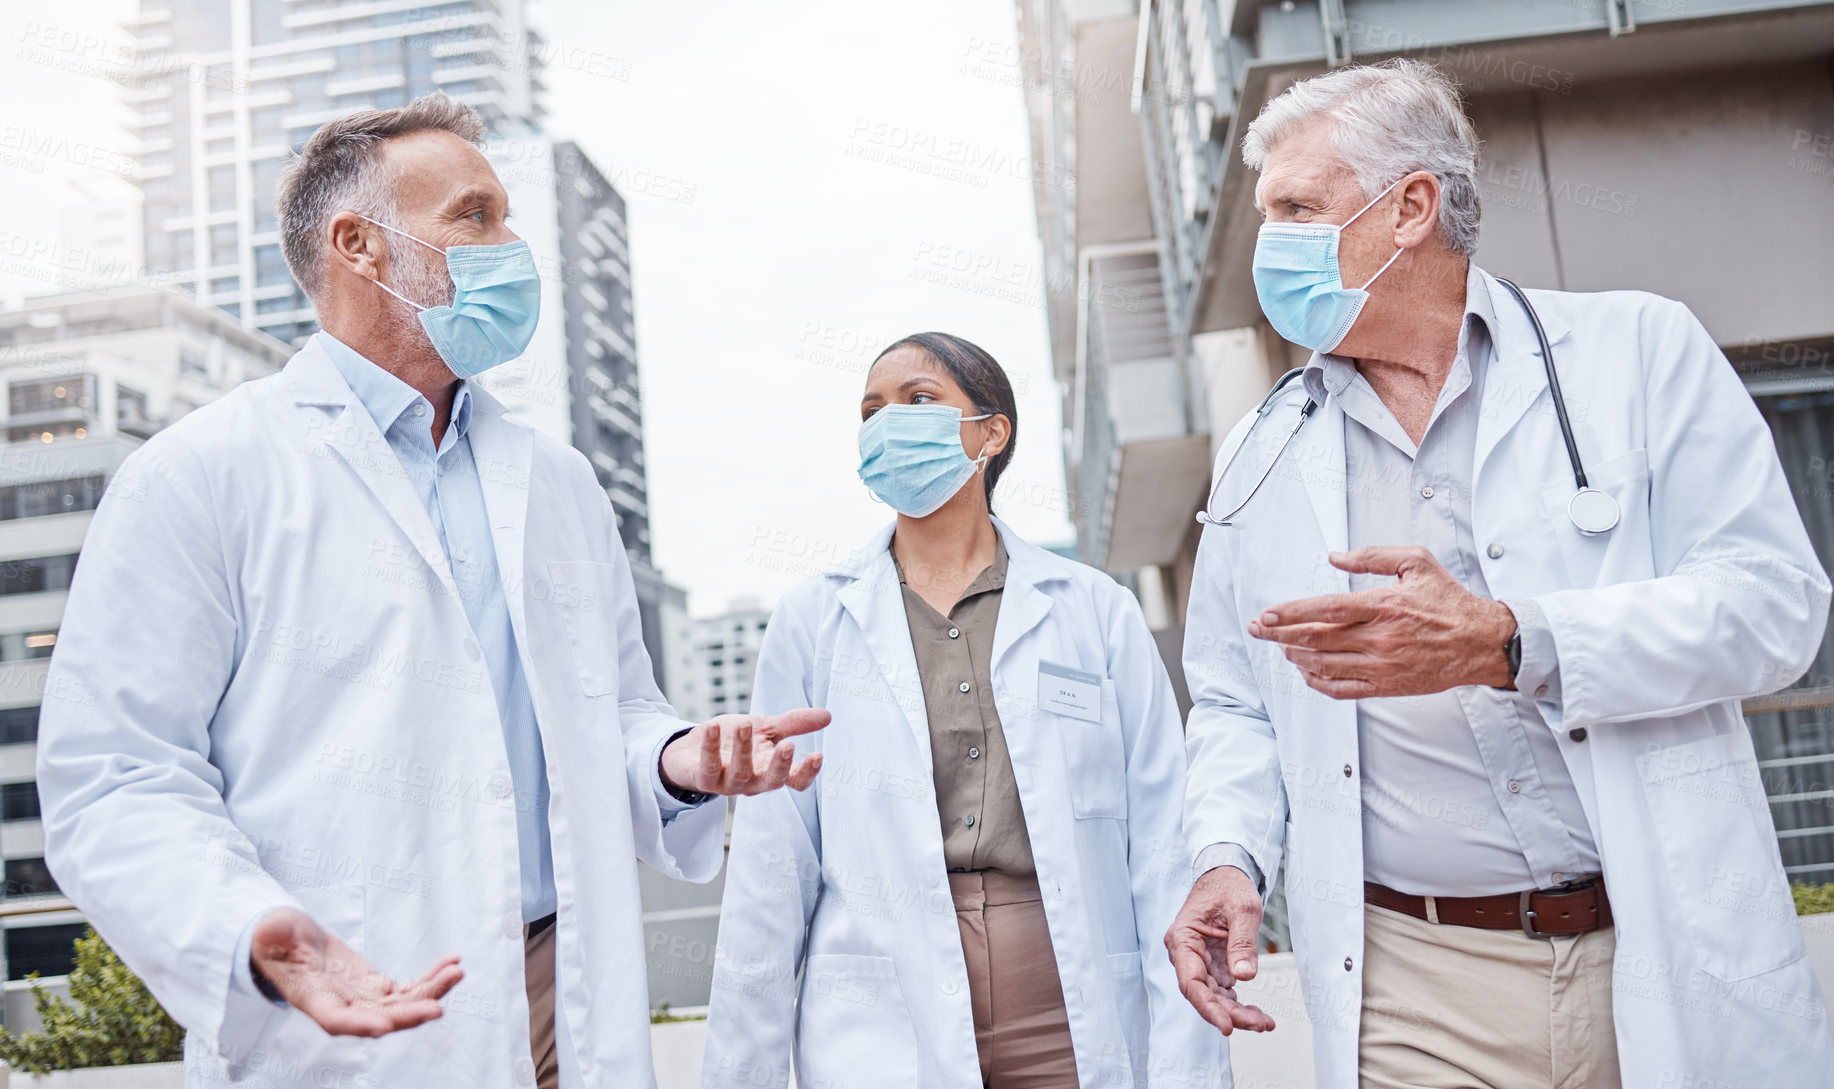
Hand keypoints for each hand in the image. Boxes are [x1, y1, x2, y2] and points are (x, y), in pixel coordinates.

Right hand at [250, 907, 461, 1036]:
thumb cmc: (276, 939)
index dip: (359, 1025)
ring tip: (456, 972)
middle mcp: (342, 1005)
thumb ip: (274, 934)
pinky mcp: (375, 987)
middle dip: (408, 1015)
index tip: (382, 1026)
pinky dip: (430, 979)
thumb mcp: (271, 933)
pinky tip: (452, 964)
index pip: (336, 1019)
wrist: (290, 943)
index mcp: (314, 998)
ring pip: (401, 1004)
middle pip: (378, 1018)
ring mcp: (362, 998)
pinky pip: (408, 989)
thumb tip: (274, 928)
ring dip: (430, 992)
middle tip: (437, 1008)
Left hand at [659, 709, 828, 796]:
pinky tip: (712, 727)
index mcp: (770, 770)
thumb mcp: (765, 728)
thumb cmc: (732, 741)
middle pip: (771, 782)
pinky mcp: (703, 779)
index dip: (807, 772)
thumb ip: (793, 724)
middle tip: (788, 745)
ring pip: (739, 773)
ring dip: (743, 750)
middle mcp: (752, 781)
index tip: (818, 755)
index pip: (795, 780)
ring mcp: (727, 783)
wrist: (692, 748)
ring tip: (745, 725)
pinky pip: (707, 766)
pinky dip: (710, 747)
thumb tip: (828, 716)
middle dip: (780, 766)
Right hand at [1166, 866, 1274, 1034]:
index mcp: (1183, 939)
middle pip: (1203, 994)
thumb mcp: (1242, 908)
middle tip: (1260, 1024)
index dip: (1208, 1007)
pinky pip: (1222, 991)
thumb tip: (1244, 975)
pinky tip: (1258, 1015)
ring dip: (1237, 1013)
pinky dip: (1238, 1004)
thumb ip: (1242, 941)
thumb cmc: (1229, 887)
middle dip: (1230, 1013)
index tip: (1227, 1025)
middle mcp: (1185, 954)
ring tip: (1264, 1023)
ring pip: (1213, 997)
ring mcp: (1198, 962)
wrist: (1226, 876)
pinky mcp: (1211, 966)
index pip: (1191, 982)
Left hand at [1248, 546, 1516, 697]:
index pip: (1326, 609)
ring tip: (1280, 646)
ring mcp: (1382, 665)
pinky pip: (1342, 689)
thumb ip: (1373, 556)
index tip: (1267, 614)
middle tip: (1258, 630)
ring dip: (1295, 656)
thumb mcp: (1417, 562)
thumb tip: (1336, 557)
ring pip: (1324, 665)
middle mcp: (1379, 638)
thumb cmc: (1449, 602)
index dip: (1291, 613)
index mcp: (1383, 605)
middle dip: (1279, 635)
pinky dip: (1317, 681)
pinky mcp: (1387, 686)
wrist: (1481, 643)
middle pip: (1316, 639)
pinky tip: (1306, 670)